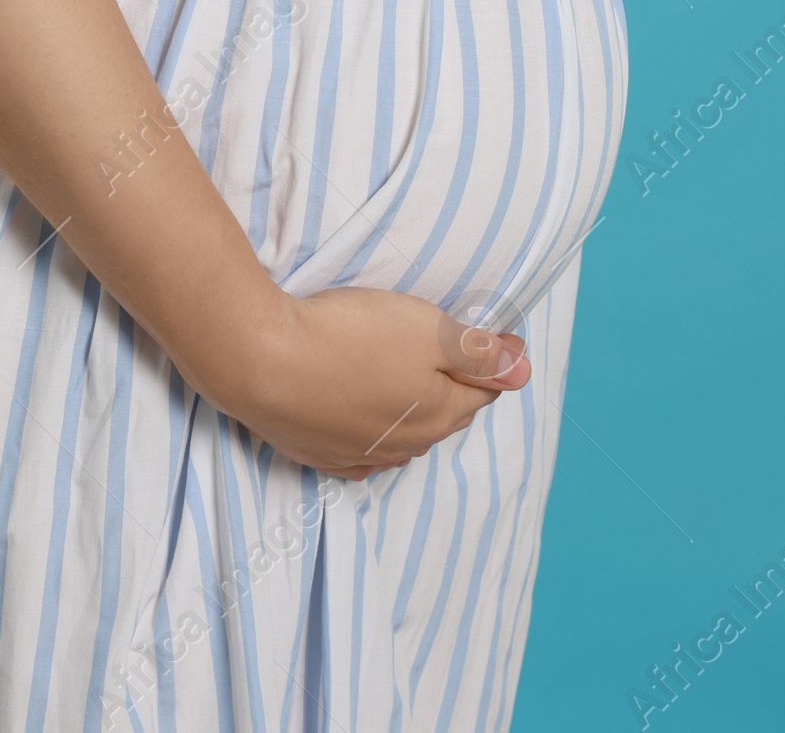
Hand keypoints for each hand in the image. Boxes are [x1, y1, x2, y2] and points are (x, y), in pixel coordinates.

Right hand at [209, 287, 528, 478]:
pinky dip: (372, 435)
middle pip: (442, 416)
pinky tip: (367, 426)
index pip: (479, 392)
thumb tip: (525, 369)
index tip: (500, 339)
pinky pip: (361, 452)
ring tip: (409, 386)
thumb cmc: (348, 336)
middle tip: (455, 358)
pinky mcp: (317, 452)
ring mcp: (358, 454)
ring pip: (402, 436)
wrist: (260, 361)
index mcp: (437, 414)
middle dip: (453, 390)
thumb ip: (477, 352)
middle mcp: (405, 444)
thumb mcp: (426, 330)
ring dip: (410, 413)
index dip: (491, 364)